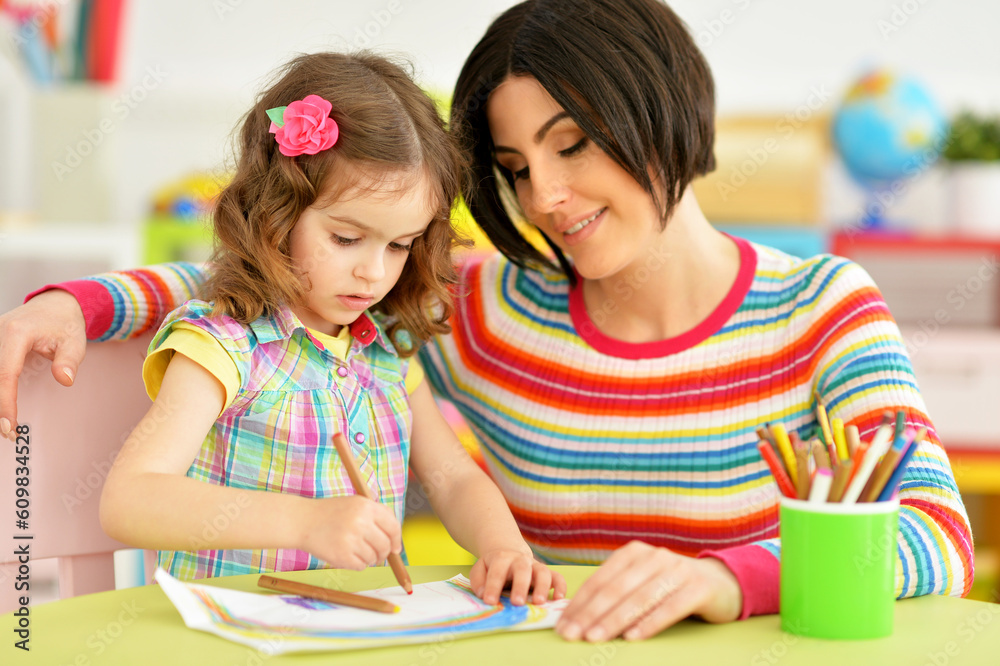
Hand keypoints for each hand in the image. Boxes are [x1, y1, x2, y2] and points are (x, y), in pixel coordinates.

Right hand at [0, 290, 86, 439]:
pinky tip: (2, 406)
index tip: (9, 426)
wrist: (55, 304)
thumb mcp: (75, 341)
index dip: (5, 402)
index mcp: (16, 333)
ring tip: (6, 422)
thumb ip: (69, 360)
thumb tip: (65, 380)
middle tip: (8, 432)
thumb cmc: (65, 323)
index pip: (6, 374)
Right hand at [299, 496, 402, 569]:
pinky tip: (346, 554)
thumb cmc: (332, 513)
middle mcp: (361, 522)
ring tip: (354, 550)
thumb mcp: (356, 504)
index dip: (396, 540)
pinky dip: (356, 564)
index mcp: (367, 506)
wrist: (303, 521)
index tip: (395, 548)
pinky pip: (360, 566)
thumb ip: (378, 516)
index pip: (393, 527)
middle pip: (385, 546)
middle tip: (376, 554)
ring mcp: (351, 539)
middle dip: (383, 553)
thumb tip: (396, 541)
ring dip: (368, 558)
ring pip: (373, 558)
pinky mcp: (342, 555)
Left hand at [469, 548, 566, 605]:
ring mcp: (535, 566)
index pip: (497, 571)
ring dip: (542, 587)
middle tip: (517, 603)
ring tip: (539, 602)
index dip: (493, 586)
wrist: (508, 553)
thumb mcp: (480, 569)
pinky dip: (560, 586)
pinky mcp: (547, 573)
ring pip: (543, 572)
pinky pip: (557, 577)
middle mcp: (520, 560)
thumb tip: (484, 595)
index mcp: (502, 558)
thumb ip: (479, 581)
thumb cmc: (493, 567)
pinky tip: (558, 598)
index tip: (490, 602)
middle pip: (522, 569)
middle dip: (520, 586)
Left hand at [555, 541, 741, 641]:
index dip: (580, 603)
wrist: (721, 582)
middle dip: (590, 614)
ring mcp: (677, 571)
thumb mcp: (642, 581)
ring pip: (639, 598)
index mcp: (634, 554)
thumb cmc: (671, 585)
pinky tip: (632, 637)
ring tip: (595, 638)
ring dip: (614, 621)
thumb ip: (616, 592)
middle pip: (615, 589)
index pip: (600, 580)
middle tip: (571, 635)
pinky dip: (649, 623)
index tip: (562, 624)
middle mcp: (654, 557)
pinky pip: (669, 607)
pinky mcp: (698, 588)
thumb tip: (578, 617)